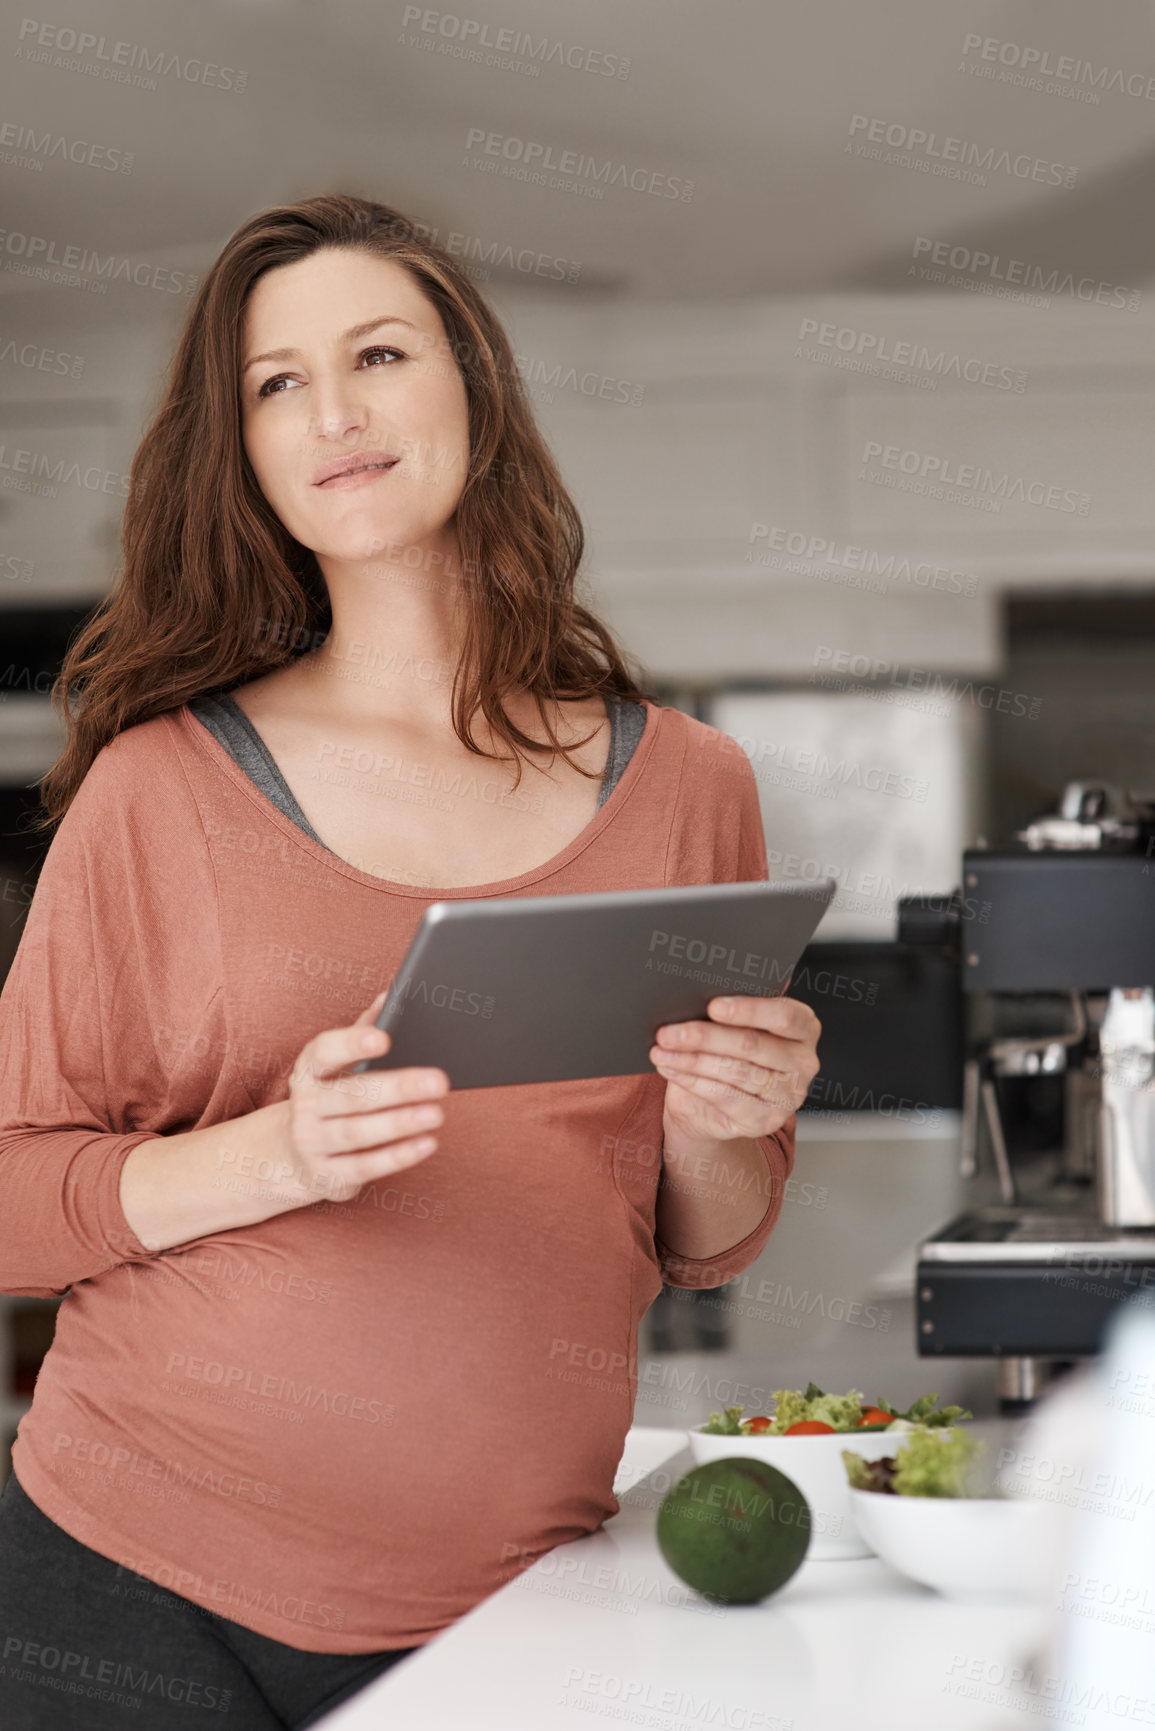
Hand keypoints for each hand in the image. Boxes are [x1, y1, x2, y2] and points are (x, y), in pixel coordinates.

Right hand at [282, 990, 449, 1204]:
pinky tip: (426, 1143)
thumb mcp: (338, 1064)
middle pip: (353, 1095)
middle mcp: (306, 1106)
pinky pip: (364, 1167)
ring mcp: (311, 1143)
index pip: (324, 1052)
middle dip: (398, 1088)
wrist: (290, 1154)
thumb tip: (392, 994)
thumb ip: (364, 1031)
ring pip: (357, 1132)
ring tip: (436, 1113)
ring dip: (400, 1123)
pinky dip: (397, 1156)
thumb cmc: (331, 1096)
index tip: (385, 1038)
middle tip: (440, 1081)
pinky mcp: (325, 1176)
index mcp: (309, 1070)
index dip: (352, 1044)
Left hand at [649, 994, 820, 1144]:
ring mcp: (788, 1095)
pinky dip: (692, 1080)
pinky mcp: (766, 1120)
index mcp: (804, 1027)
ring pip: (734, 1071)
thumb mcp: (734, 1025)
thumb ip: (731, 1009)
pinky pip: (724, 1097)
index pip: (784, 1015)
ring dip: (691, 1059)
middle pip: (752, 1044)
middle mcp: (803, 1061)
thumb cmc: (729, 1051)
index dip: (749, 1010)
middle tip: (669, 1031)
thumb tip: (699, 993)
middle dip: (705, 1036)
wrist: (718, 1103)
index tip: (713, 1006)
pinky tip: (671, 1069)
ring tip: (662, 1050)